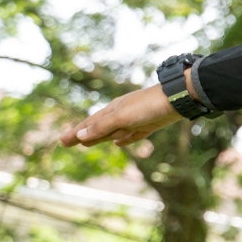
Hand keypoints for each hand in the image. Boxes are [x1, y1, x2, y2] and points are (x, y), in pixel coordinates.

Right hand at [58, 84, 181, 147]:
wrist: (179, 98)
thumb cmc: (148, 105)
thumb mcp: (122, 117)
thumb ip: (102, 127)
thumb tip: (80, 136)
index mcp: (113, 110)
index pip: (88, 124)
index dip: (75, 134)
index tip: (61, 141)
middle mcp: (122, 114)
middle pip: (98, 128)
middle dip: (83, 136)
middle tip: (68, 143)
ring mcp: (136, 119)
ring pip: (113, 132)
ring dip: (100, 138)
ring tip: (88, 144)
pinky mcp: (150, 125)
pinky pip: (132, 134)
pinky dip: (124, 139)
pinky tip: (119, 142)